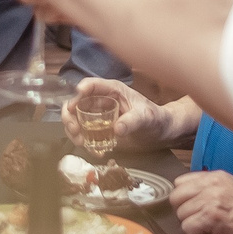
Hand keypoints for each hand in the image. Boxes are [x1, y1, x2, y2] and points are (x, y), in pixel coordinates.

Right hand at [60, 77, 183, 148]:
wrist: (161, 131)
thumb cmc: (156, 118)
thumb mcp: (146, 118)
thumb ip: (133, 121)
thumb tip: (117, 129)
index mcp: (113, 90)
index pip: (91, 85)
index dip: (79, 93)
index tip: (73, 106)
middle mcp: (102, 99)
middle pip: (77, 102)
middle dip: (71, 116)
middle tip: (75, 130)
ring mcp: (99, 114)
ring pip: (76, 117)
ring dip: (73, 129)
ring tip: (81, 142)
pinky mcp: (99, 128)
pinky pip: (84, 131)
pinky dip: (81, 139)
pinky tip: (90, 148)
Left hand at [168, 170, 232, 233]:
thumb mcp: (232, 194)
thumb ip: (209, 192)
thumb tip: (186, 203)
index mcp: (216, 177)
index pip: (180, 183)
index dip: (185, 200)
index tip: (197, 210)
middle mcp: (212, 184)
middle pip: (175, 197)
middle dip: (185, 213)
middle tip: (202, 223)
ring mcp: (212, 199)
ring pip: (181, 215)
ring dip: (192, 227)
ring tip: (212, 231)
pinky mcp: (213, 216)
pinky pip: (188, 228)